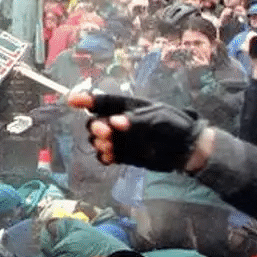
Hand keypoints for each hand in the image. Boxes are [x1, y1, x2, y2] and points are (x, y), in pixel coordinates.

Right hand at [68, 93, 206, 171]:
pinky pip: (105, 156)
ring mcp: (119, 139)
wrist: (186, 150)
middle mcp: (119, 122)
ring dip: (99, 143)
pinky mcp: (122, 155)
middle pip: (95, 122)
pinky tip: (110, 157)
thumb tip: (114, 122)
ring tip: (109, 147)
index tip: (71, 101)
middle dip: (96, 127)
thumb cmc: (174, 126)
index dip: (86, 99)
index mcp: (127, 106)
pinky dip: (104, 156)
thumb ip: (135, 121)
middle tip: (106, 134)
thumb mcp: (157, 118)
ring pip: (97, 141)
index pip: (103, 101)